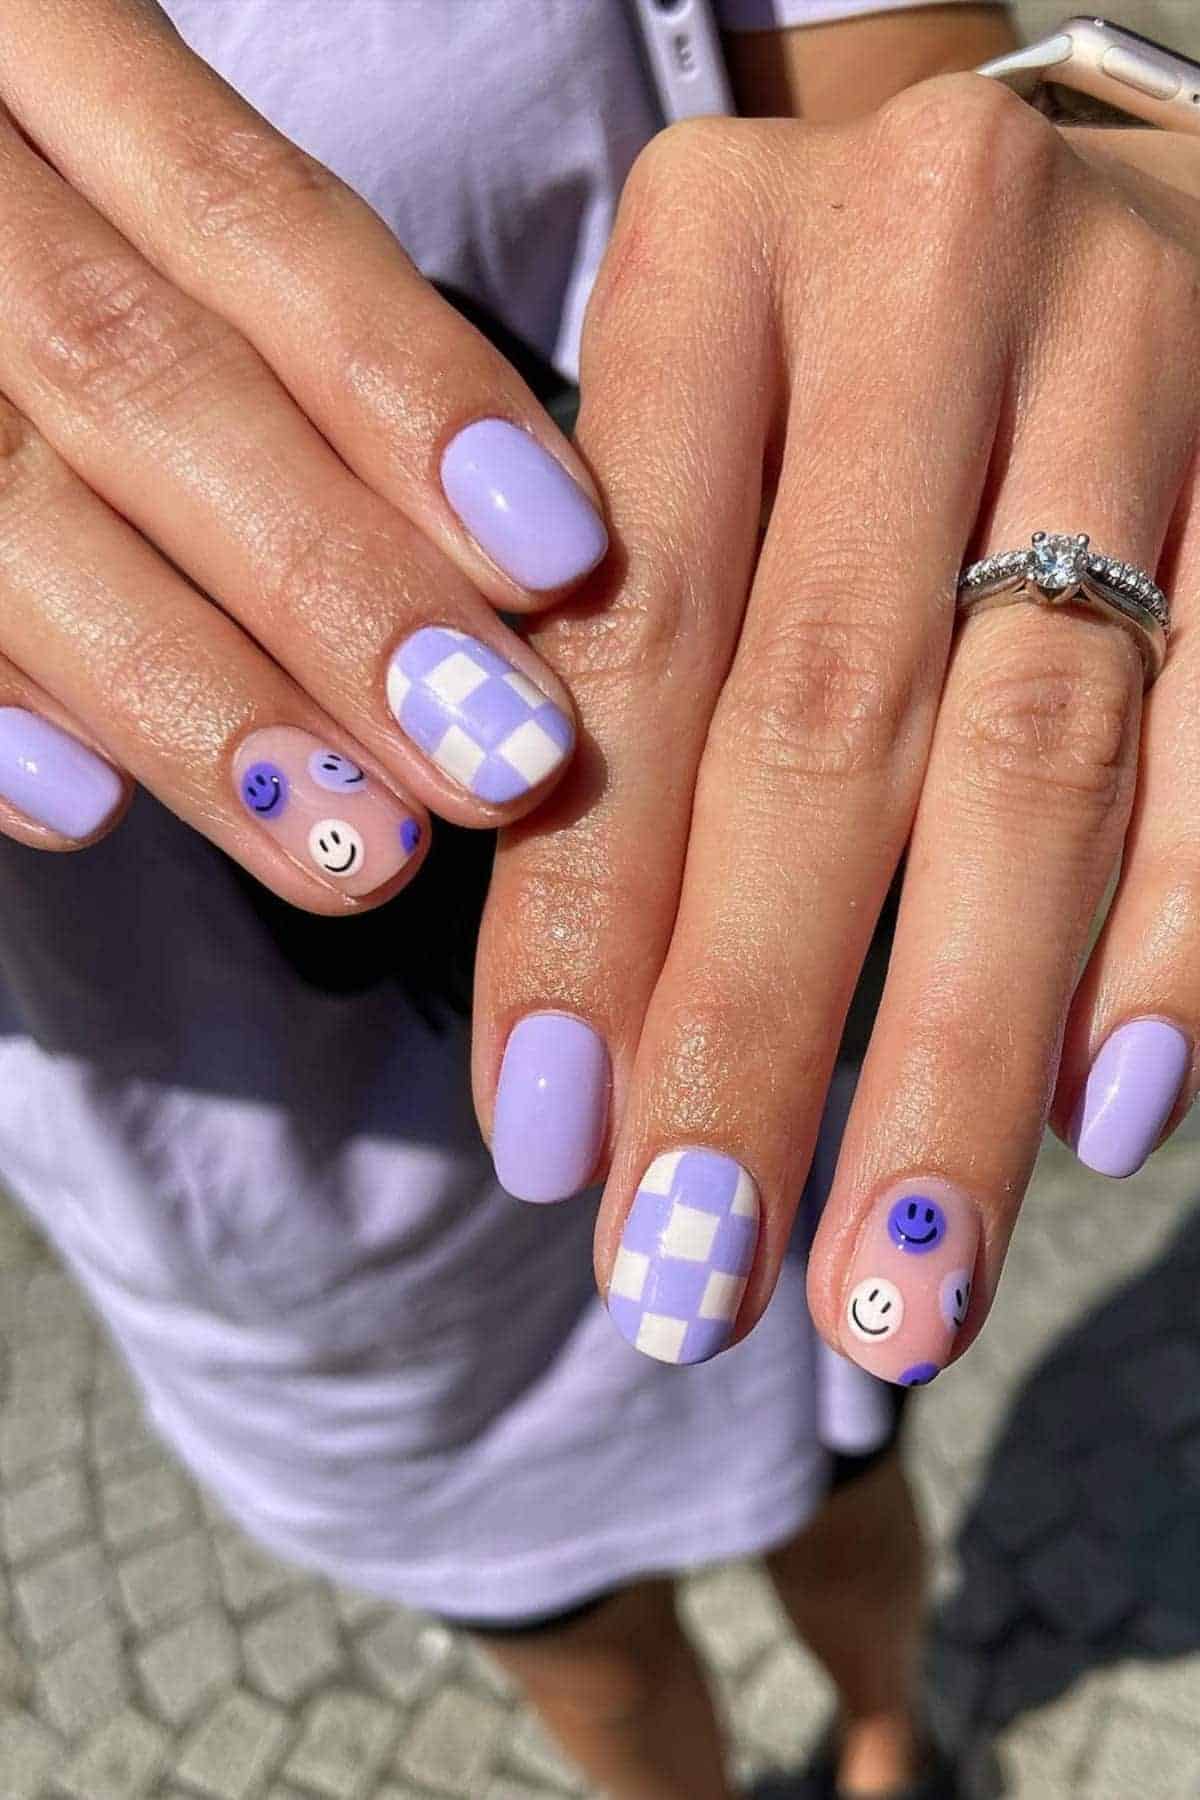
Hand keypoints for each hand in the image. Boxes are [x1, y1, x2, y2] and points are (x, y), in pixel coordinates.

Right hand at [0, 0, 606, 905]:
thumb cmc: (68, 214)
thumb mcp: (149, 180)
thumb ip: (290, 316)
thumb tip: (514, 545)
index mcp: (42, 52)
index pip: (252, 216)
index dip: (411, 388)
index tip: (559, 557)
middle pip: (144, 381)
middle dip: (335, 587)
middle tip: (491, 759)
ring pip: (9, 507)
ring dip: (193, 694)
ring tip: (349, 838)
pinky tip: (83, 812)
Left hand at [476, 78, 1199, 1382]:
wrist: (1049, 207)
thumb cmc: (811, 375)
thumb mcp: (673, 459)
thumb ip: (615, 687)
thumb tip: (582, 1056)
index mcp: (711, 261)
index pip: (625, 645)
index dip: (582, 916)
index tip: (546, 1151)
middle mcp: (922, 274)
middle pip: (825, 722)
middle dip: (752, 1032)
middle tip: (695, 1277)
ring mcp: (1129, 351)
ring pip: (1035, 758)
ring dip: (952, 1052)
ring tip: (894, 1281)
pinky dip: (1169, 937)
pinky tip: (1097, 1118)